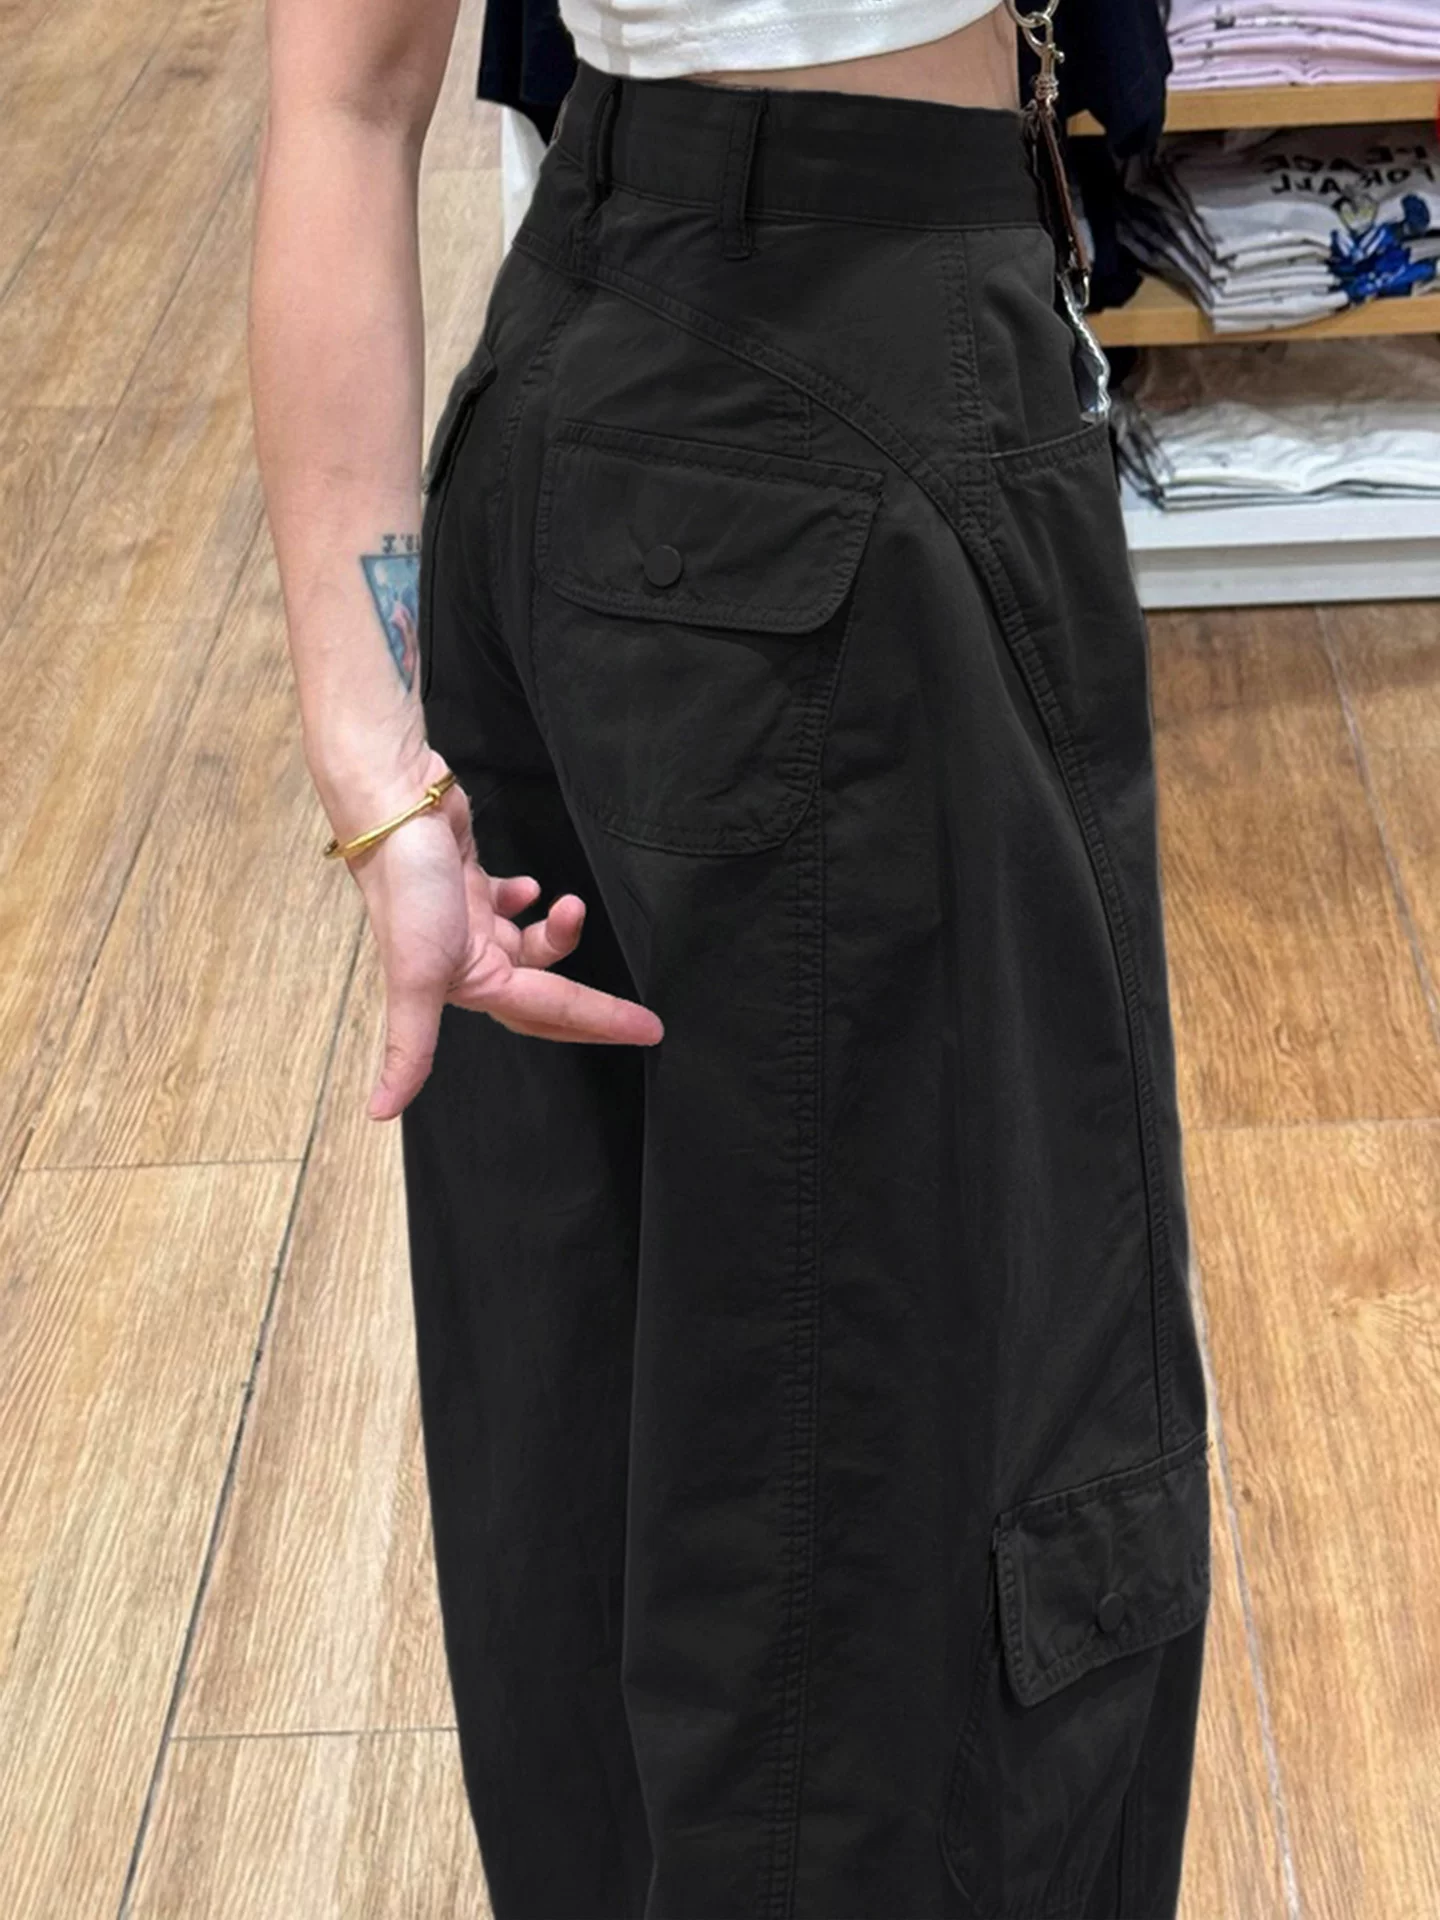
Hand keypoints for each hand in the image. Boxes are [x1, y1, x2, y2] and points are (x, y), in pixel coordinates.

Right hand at [338, 750, 664, 1119]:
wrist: (392, 806)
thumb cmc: (408, 889)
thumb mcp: (415, 977)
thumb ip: (408, 1047)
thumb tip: (380, 1113)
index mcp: (466, 985)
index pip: (545, 1014)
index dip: (597, 1024)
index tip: (650, 1031)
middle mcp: (466, 959)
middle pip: (543, 993)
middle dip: (589, 1004)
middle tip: (639, 1013)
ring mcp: (466, 920)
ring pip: (528, 946)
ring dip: (556, 931)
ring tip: (568, 905)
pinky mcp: (465, 880)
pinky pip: (504, 901)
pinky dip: (524, 900)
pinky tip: (533, 888)